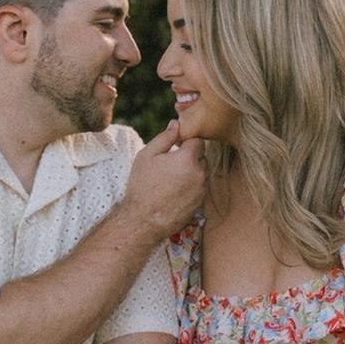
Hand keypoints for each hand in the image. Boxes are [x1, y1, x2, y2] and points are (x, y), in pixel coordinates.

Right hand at [122, 121, 205, 236]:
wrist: (144, 220)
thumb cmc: (142, 186)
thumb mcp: (147, 155)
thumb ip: (165, 137)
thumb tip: (176, 123)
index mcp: (188, 158)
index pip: (198, 140)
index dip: (186, 141)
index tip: (175, 146)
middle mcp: (200, 173)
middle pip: (202, 156)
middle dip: (190, 156)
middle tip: (171, 163)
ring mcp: (202, 189)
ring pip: (202, 172)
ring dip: (192, 171)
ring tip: (172, 178)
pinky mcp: (201, 202)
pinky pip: (200, 186)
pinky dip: (191, 185)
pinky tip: (175, 190)